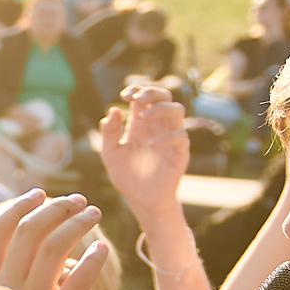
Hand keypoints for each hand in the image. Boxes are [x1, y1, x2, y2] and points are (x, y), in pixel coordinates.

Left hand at [98, 85, 190, 213]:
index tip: (125, 94)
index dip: (137, 90)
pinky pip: (180, 137)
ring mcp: (170, 138)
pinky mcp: (180, 153)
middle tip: (136, 100)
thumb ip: (109, 132)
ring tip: (143, 117)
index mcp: (141, 123)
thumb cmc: (126, 175)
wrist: (141, 199)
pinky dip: (167, 136)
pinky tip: (151, 144)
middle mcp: (158, 126)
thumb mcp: (111, 153)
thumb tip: (113, 110)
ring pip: (177, 110)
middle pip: (164, 96)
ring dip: (160, 108)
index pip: (145, 97)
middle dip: (151, 92)